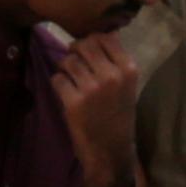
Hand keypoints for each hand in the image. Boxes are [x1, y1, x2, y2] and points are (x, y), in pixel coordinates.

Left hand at [51, 30, 141, 186]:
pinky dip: (58, 84)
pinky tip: (66, 93)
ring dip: (64, 68)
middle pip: (84, 45)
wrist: (111, 149)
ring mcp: (92, 88)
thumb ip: (113, 62)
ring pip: (68, 61)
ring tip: (70, 79)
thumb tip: (92, 37)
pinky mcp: (74, 101)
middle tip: (74, 63)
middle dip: (74, 51)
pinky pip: (57, 79)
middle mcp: (111, 75)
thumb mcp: (125, 85)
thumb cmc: (118, 115)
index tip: (87, 51)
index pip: (105, 37)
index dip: (91, 41)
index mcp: (128, 68)